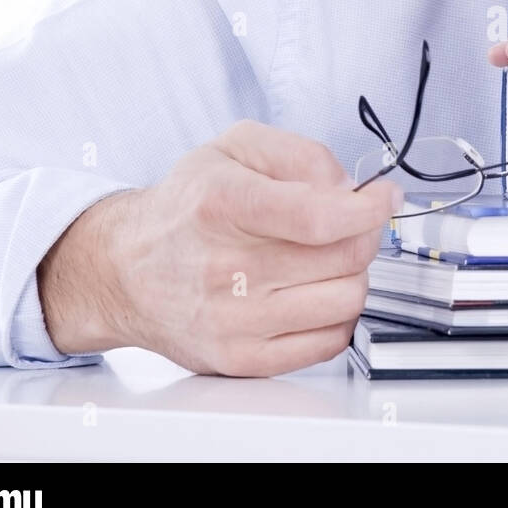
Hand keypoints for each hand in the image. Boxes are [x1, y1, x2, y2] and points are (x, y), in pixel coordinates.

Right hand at [38, 120, 401, 376]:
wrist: (125, 270)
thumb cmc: (187, 207)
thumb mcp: (234, 148)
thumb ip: (300, 153)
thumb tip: (349, 187)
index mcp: (222, 205)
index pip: (319, 216)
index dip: (368, 207)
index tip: (383, 199)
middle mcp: (225, 267)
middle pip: (345, 256)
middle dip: (364, 233)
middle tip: (351, 223)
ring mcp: (234, 320)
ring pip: (347, 299)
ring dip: (353, 274)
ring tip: (327, 259)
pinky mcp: (242, 359)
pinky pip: (330, 341)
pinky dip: (338, 314)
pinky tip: (316, 293)